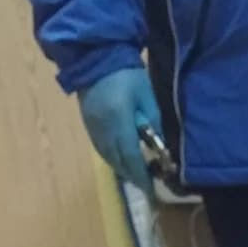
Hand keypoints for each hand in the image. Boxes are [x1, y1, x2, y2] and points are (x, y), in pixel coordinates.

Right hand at [78, 67, 161, 194]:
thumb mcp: (147, 96)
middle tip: (148, 182)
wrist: (95, 56)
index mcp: (119, 122)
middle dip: (134, 176)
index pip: (132, 158)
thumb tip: (159, 147)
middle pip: (119, 163)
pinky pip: (102, 151)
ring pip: (109, 159)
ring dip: (123, 168)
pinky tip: (122, 158)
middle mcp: (103, 131)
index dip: (142, 177)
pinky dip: (114, 158)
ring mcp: (93, 130)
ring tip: (137, 172)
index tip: (152, 190)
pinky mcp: (88, 126)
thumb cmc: (127, 74)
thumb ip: (153, 124)